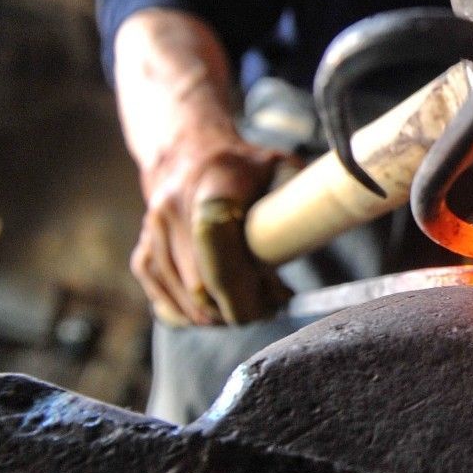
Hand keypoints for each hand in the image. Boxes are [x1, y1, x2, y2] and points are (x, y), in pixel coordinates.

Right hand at [132, 134, 288, 326]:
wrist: (189, 154)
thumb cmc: (246, 169)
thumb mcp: (281, 168)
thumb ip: (302, 197)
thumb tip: (329, 228)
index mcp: (210, 184)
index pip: (215, 239)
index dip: (242, 282)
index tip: (274, 300)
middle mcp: (172, 209)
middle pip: (202, 286)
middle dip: (240, 309)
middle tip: (272, 304)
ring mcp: (153, 235)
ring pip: (186, 305)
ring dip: (221, 317)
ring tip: (252, 301)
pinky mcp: (143, 257)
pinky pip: (168, 308)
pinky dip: (198, 318)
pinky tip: (222, 304)